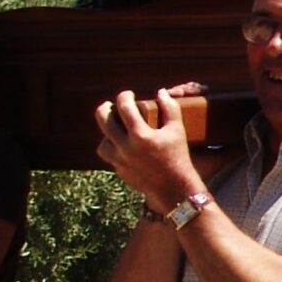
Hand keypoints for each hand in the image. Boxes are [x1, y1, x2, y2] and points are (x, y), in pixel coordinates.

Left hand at [95, 88, 200, 209]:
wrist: (175, 189)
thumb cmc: (178, 157)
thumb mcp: (177, 130)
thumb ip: (170, 108)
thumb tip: (161, 92)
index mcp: (140, 135)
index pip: (124, 107)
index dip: (124, 96)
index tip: (129, 94)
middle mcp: (125, 148)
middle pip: (103, 120)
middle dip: (105, 108)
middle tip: (111, 106)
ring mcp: (120, 161)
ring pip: (102, 141)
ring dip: (107, 132)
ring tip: (116, 128)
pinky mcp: (120, 172)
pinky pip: (110, 156)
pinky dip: (114, 148)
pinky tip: (123, 145)